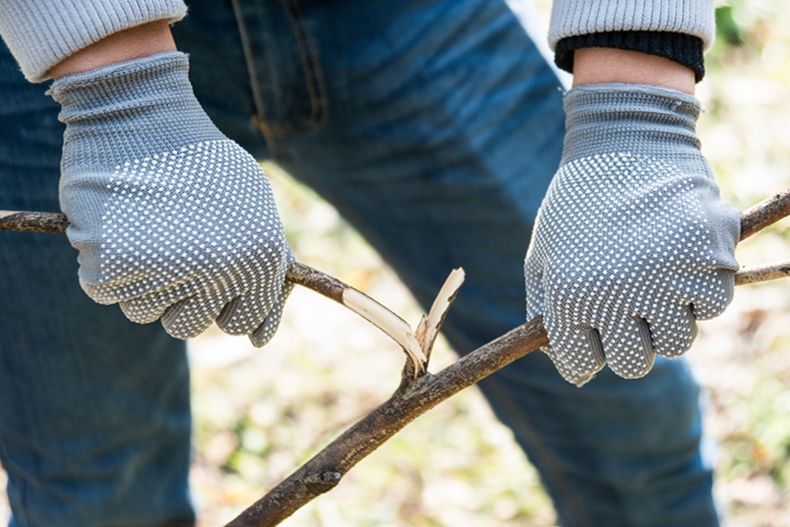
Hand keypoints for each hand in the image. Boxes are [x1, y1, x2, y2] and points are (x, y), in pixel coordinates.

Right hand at [51, 51, 291, 345]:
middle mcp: (219, 272)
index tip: (210, 284)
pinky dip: (106, 266)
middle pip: (189, 327)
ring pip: (144, 312)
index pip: (243, 322)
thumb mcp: (254, 206)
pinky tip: (118, 225)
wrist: (142, 114)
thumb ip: (266, 268)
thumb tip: (260, 337)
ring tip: (146, 227)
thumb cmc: (201, 162)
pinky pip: (105, 291)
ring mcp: (166, 272)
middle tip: (172, 247)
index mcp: (261, 260)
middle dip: (179, 296)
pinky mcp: (111, 265)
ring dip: (141, 280)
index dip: (224, 306)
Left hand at [524, 83, 739, 385]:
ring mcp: (668, 279)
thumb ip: (545, 315)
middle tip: (626, 305)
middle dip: (627, 341)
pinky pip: (712, 307)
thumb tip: (572, 373)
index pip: (581, 364)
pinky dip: (700, 291)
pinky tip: (680, 260)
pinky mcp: (711, 259)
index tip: (592, 328)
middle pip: (633, 364)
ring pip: (676, 341)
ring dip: (665, 318)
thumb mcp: (542, 256)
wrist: (625, 141)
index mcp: (569, 296)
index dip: (586, 349)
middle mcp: (618, 295)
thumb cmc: (577, 204)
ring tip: (652, 277)